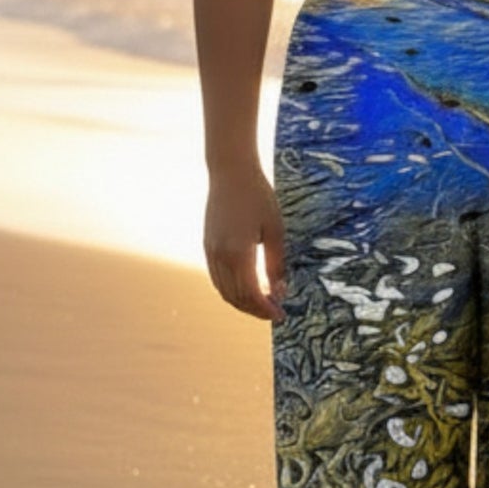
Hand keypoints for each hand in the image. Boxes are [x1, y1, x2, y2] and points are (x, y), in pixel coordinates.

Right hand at [203, 163, 287, 321]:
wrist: (231, 172)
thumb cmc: (258, 197)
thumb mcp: (275, 230)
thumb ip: (276, 263)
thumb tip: (280, 291)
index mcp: (238, 253)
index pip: (251, 294)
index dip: (266, 309)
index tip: (281, 315)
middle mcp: (220, 256)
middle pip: (236, 297)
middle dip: (255, 310)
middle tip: (274, 312)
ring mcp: (210, 252)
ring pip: (224, 290)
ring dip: (242, 303)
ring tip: (262, 303)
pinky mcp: (207, 246)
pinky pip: (217, 278)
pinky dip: (231, 290)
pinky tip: (246, 289)